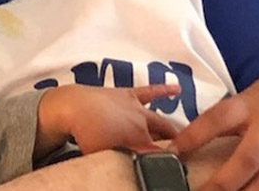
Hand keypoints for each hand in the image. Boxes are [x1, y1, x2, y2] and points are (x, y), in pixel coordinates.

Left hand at [37, 83, 181, 156]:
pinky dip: (164, 90)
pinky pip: (151, 91)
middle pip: (164, 138)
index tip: (176, 169)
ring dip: (170, 128)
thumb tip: (131, 170)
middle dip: (174, 147)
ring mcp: (137, 107)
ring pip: (160, 120)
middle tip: (182, 154)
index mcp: (138, 139)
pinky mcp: (129, 94)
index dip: (169, 163)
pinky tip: (177, 88)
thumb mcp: (104, 155)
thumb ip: (122, 162)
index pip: (160, 155)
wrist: (73, 106)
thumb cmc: (86, 133)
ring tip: (184, 135)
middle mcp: (142, 123)